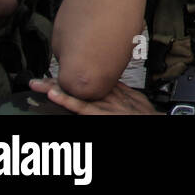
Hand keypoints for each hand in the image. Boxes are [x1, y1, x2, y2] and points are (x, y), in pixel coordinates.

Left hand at [30, 78, 160, 114]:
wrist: (157, 121)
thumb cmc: (148, 117)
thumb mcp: (135, 100)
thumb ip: (121, 94)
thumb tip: (112, 88)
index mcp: (114, 91)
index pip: (88, 81)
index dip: (71, 77)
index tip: (57, 72)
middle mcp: (107, 95)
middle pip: (79, 84)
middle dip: (57, 80)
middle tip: (37, 78)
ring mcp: (104, 104)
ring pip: (76, 93)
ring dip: (54, 88)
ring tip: (37, 83)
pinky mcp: (103, 114)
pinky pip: (82, 107)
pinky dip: (67, 100)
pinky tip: (53, 94)